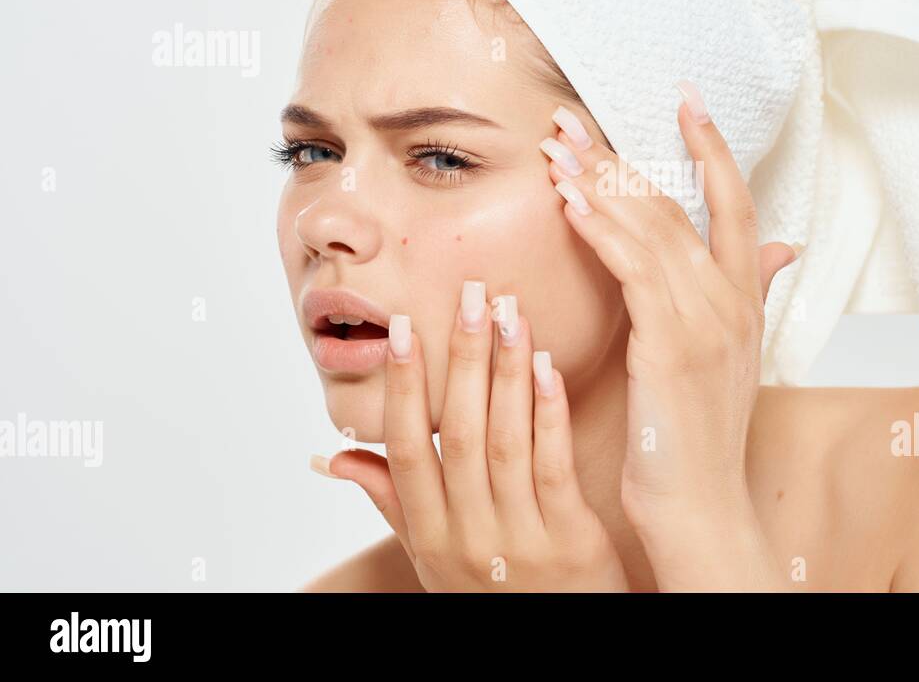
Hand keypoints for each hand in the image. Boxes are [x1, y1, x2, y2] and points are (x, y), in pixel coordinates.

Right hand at [316, 287, 629, 591]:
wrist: (559, 642)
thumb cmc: (494, 592)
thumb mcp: (432, 557)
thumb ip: (390, 502)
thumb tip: (330, 457)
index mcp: (429, 534)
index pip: (406, 449)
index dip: (404, 386)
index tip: (406, 326)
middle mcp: (467, 536)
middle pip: (457, 433)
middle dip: (461, 358)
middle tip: (469, 293)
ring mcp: (519, 539)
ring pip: (504, 439)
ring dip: (505, 370)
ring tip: (509, 312)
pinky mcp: (569, 541)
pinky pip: (554, 465)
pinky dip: (548, 412)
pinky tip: (548, 366)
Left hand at [540, 80, 798, 571]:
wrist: (700, 505)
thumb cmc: (696, 436)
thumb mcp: (730, 358)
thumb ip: (748, 293)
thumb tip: (779, 249)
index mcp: (743, 299)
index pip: (734, 203)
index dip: (711, 148)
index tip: (684, 100)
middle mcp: (731, 300)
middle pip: (676, 204)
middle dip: (620, 155)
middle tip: (571, 118)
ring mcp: (706, 320)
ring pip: (651, 228)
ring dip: (597, 182)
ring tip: (555, 147)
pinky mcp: (673, 343)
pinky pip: (633, 269)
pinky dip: (600, 230)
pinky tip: (568, 203)